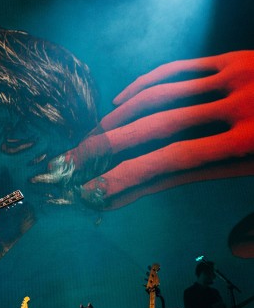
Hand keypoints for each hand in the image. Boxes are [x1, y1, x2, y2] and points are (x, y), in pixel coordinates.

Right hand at [32, 51, 253, 212]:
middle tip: (72, 162)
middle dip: (106, 147)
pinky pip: (176, 70)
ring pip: (159, 95)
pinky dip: (142, 86)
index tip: (93, 191)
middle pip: (155, 128)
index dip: (127, 179)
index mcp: (251, 145)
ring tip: (91, 137)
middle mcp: (237, 109)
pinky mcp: (234, 58)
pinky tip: (120, 101)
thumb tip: (234, 249)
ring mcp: (234, 77)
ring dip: (118, 117)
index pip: (172, 164)